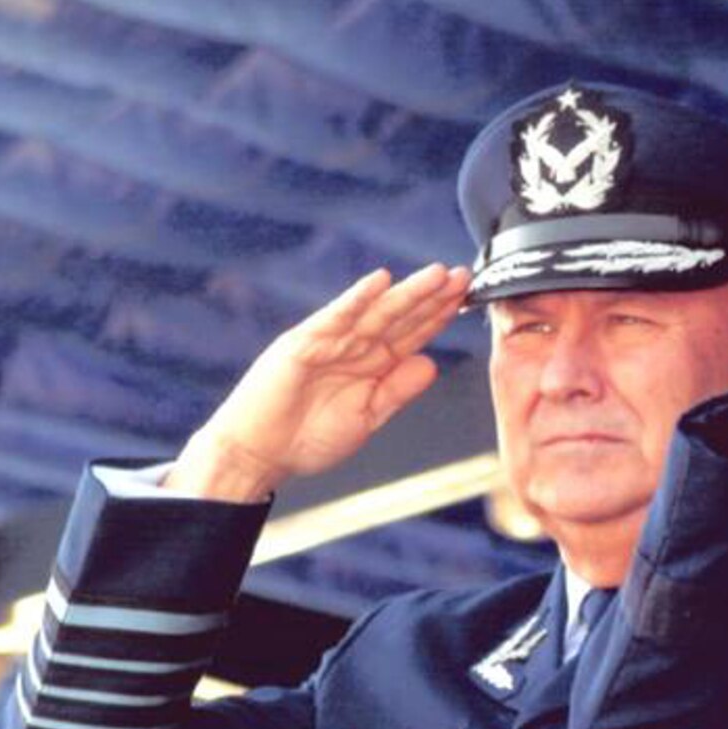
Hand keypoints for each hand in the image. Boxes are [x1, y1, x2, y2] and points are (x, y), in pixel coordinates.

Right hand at [168, 263, 470, 500]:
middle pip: (401, 316)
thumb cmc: (308, 439)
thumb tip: (432, 363)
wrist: (259, 453)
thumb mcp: (367, 417)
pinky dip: (357, 299)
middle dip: (433, 297)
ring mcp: (329, 342)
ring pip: (376, 312)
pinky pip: (335, 317)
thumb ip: (398, 390)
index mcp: (372, 365)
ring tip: (436, 275)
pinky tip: (380, 282)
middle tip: (463, 275)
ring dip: (406, 292)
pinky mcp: (303, 343)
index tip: (468, 298)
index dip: (440, 316)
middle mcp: (354, 347)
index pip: (413, 334)